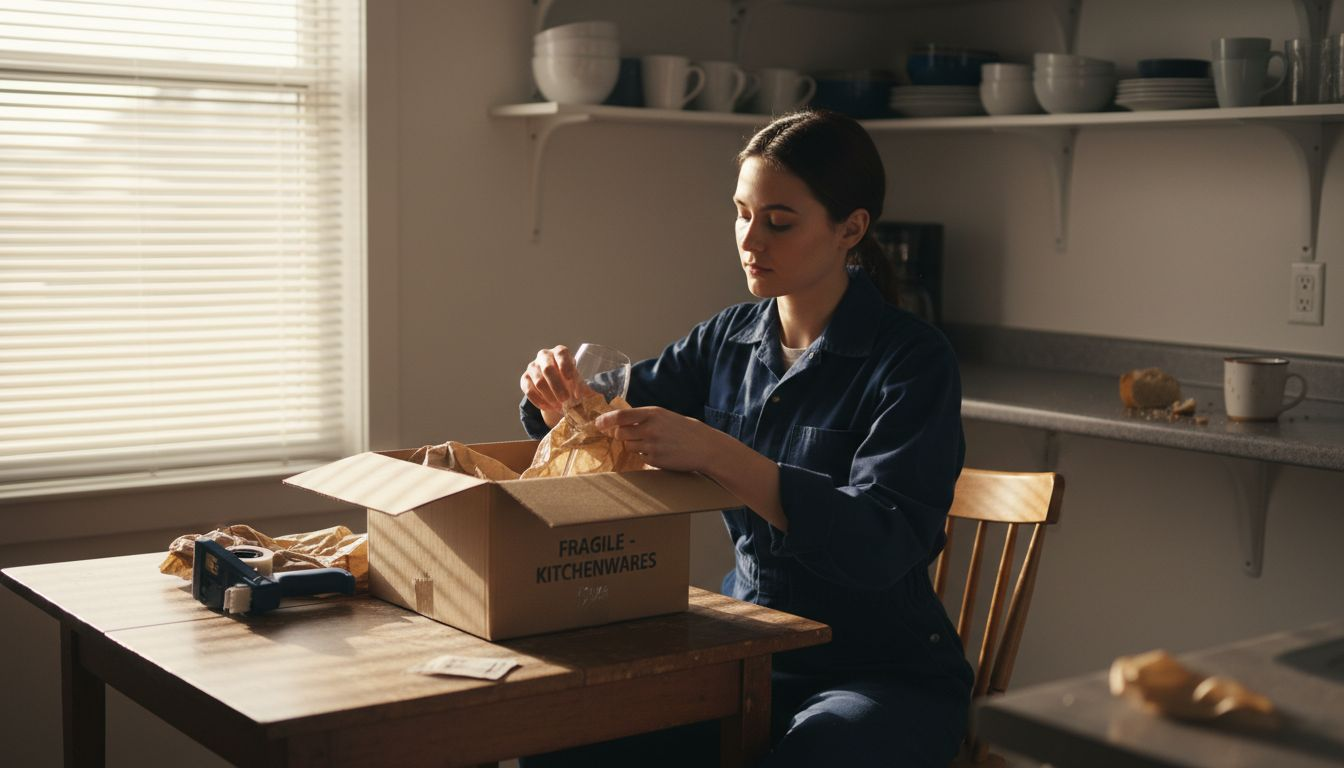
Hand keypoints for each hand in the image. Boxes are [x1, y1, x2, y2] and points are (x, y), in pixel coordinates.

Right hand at [520, 345, 580, 426]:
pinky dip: (539, 401)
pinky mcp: (524, 378)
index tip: (569, 378)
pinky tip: (549, 408)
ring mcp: (533, 366)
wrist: (554, 382)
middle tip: (565, 399)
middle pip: (548, 369)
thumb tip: (594, 397)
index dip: (565, 365)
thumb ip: (584, 387)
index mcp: (560, 352)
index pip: (561, 354)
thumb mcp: (578, 380)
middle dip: (557, 386)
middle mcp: (544, 356)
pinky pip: (529, 390)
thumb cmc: (569, 379)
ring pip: (539, 382)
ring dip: (550, 396)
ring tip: (559, 407)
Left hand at [595, 406, 721, 472]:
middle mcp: (650, 428)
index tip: (598, 424)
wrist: (704, 446)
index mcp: (653, 413)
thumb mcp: (664, 416)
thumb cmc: (684, 429)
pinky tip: (658, 451)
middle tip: (629, 434)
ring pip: (628, 446)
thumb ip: (644, 417)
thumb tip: (619, 421)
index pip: (621, 416)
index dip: (606, 420)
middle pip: (620, 433)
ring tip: (650, 443)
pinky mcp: (654, 460)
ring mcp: (652, 445)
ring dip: (633, 445)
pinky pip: (639, 457)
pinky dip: (644, 455)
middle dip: (620, 434)